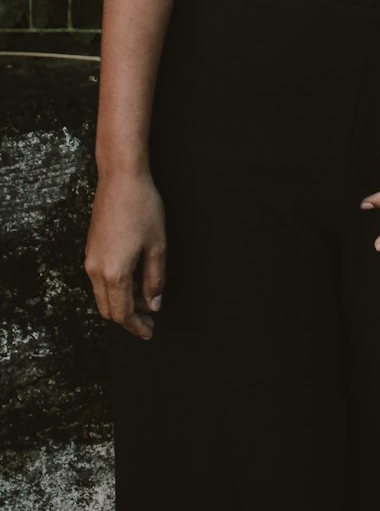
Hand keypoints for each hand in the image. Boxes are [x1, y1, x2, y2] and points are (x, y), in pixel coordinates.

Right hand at [84, 169, 166, 339]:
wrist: (120, 179)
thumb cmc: (142, 208)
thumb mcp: (157, 245)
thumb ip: (155, 279)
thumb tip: (154, 304)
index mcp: (114, 273)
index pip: (123, 313)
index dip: (137, 326)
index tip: (150, 332)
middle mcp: (96, 270)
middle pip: (108, 309)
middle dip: (128, 319)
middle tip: (149, 321)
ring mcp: (90, 260)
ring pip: (102, 296)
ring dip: (121, 303)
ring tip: (145, 301)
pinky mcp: (90, 250)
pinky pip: (99, 281)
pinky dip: (115, 289)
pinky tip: (133, 282)